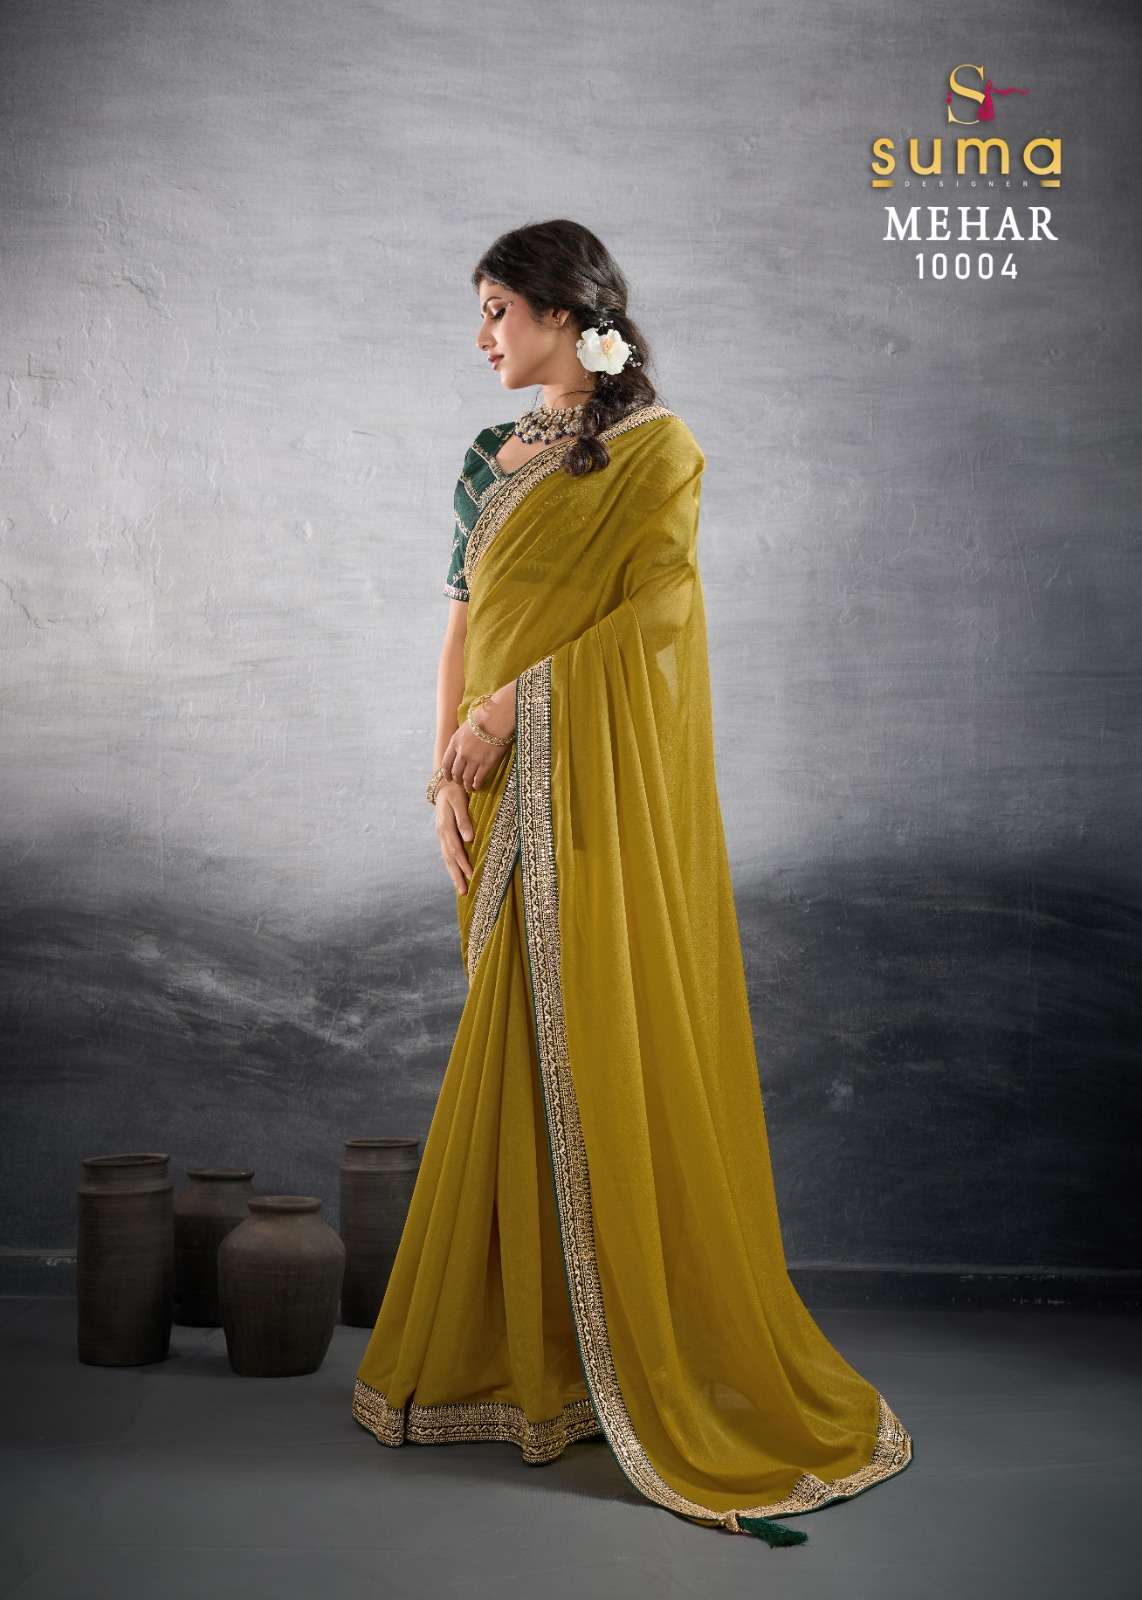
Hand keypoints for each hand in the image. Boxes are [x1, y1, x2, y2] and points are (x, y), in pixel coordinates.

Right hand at [435, 780, 474, 894]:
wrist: (444, 784)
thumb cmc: (455, 791)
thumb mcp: (460, 801)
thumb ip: (463, 820)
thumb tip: (469, 838)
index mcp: (445, 826)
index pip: (455, 849)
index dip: (463, 863)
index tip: (471, 875)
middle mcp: (442, 834)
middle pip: (449, 859)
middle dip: (457, 876)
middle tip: (464, 892)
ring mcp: (442, 836)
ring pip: (447, 859)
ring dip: (454, 875)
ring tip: (461, 890)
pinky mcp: (445, 836)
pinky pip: (448, 855)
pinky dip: (452, 866)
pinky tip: (458, 875)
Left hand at [442, 680, 516, 793]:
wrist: (497, 718)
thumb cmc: (485, 716)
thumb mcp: (467, 725)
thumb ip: (462, 736)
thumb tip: (463, 741)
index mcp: (455, 741)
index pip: (446, 761)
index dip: (446, 772)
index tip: (448, 777)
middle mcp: (462, 752)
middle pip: (455, 771)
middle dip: (456, 779)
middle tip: (459, 783)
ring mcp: (473, 759)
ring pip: (466, 777)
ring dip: (466, 785)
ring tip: (469, 788)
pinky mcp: (486, 763)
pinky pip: (479, 778)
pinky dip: (477, 784)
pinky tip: (478, 786)